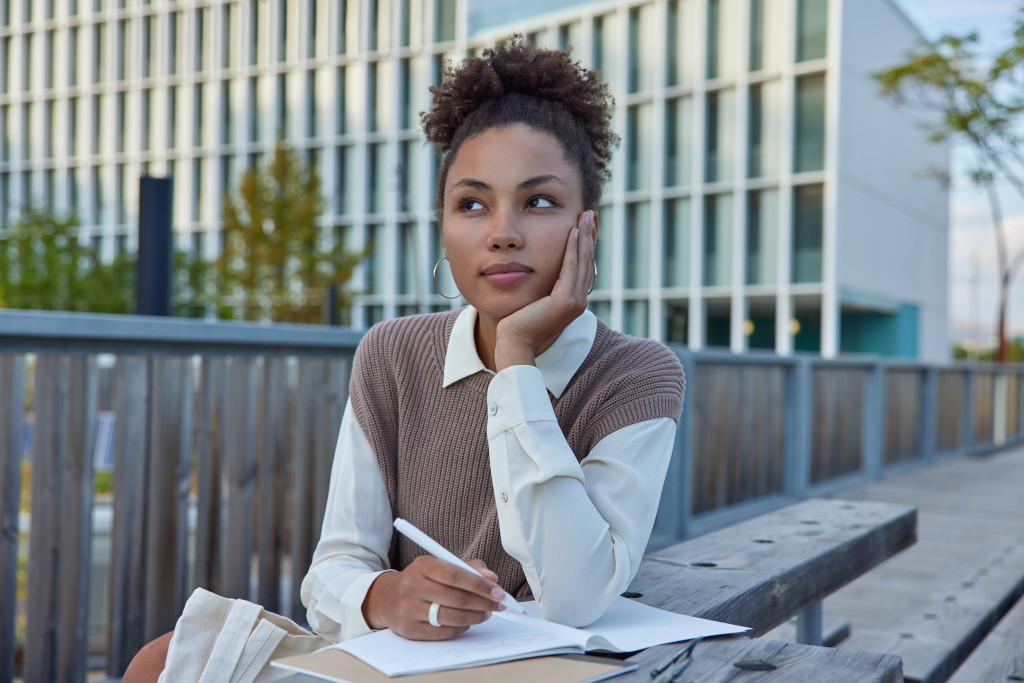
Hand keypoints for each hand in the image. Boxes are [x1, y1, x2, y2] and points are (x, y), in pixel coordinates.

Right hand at [361, 557, 504, 639]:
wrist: (389, 598)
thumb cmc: (424, 580)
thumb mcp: (441, 566)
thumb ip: (469, 568)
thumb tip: (492, 579)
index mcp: (422, 565)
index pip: (455, 574)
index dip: (480, 584)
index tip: (499, 592)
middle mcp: (412, 585)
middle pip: (455, 598)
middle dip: (483, 603)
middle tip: (497, 605)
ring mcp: (408, 608)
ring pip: (451, 617)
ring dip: (475, 617)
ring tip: (486, 614)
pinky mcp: (408, 629)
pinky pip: (443, 632)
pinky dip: (461, 628)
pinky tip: (468, 622)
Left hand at [494, 210, 596, 370]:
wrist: (513, 342)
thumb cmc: (517, 321)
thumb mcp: (534, 296)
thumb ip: (542, 284)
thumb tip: (537, 266)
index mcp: (573, 299)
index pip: (581, 265)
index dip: (584, 243)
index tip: (584, 223)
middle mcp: (579, 300)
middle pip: (586, 261)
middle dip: (588, 235)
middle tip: (588, 213)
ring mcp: (575, 302)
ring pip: (582, 262)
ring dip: (584, 237)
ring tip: (584, 217)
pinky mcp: (566, 302)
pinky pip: (571, 269)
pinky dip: (573, 249)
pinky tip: (573, 233)